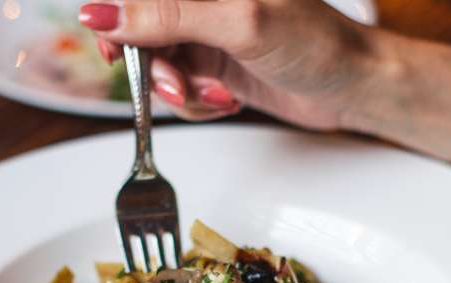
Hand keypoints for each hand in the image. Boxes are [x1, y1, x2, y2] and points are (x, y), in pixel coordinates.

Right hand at [78, 0, 377, 127]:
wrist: (349, 88)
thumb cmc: (313, 43)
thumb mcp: (236, 23)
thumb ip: (166, 15)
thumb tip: (101, 12)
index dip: (116, 20)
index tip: (115, 51)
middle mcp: (201, 5)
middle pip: (142, 33)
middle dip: (156, 69)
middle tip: (178, 86)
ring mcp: (207, 36)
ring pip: (161, 69)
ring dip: (182, 93)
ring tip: (215, 96)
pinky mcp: (214, 68)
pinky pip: (182, 92)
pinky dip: (199, 105)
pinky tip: (228, 101)